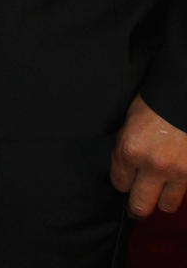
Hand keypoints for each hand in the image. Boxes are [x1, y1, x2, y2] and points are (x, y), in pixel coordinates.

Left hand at [110, 94, 186, 215]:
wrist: (181, 94)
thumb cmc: (155, 101)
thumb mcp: (130, 121)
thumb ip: (126, 146)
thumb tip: (123, 166)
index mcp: (130, 149)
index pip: (119, 183)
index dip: (121, 180)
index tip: (124, 179)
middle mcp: (152, 165)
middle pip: (139, 206)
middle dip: (136, 206)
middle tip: (136, 205)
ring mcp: (176, 171)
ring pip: (165, 206)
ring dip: (161, 198)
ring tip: (159, 189)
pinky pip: (184, 195)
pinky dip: (178, 189)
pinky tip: (174, 178)